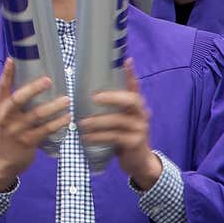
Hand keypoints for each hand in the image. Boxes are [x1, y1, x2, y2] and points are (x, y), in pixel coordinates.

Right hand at [0, 58, 69, 189]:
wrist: (4, 160)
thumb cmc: (8, 131)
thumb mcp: (3, 114)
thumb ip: (10, 98)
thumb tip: (24, 74)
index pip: (2, 87)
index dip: (6, 73)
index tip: (12, 59)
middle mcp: (5, 117)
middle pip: (18, 99)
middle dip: (33, 89)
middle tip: (49, 80)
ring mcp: (16, 130)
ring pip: (36, 115)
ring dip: (53, 107)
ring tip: (67, 100)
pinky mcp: (27, 142)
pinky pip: (45, 130)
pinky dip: (58, 124)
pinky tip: (68, 118)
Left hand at [78, 61, 160, 188]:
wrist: (138, 162)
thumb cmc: (123, 137)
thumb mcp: (118, 122)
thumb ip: (110, 110)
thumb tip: (84, 97)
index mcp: (137, 106)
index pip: (135, 87)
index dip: (132, 74)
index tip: (127, 60)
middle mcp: (142, 114)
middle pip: (132, 100)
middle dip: (113, 97)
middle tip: (94, 97)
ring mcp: (140, 128)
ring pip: (118, 121)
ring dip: (98, 122)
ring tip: (81, 123)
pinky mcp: (135, 142)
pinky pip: (114, 137)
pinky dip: (98, 137)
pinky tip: (86, 138)